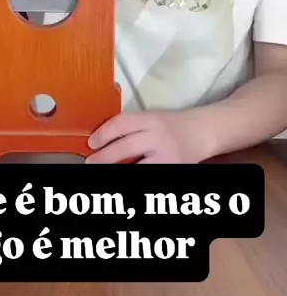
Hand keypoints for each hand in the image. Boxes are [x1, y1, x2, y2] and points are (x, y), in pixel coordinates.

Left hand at [86, 109, 213, 163]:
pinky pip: (148, 175)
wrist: (203, 132)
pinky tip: (126, 175)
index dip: (104, 133)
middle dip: (105, 156)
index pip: (123, 124)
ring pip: (137, 167)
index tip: (91, 143)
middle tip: (90, 162)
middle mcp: (159, 137)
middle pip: (127, 146)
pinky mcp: (173, 170)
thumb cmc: (172, 125)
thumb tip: (101, 141)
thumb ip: (130, 128)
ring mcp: (167, 156)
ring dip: (119, 171)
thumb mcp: (151, 118)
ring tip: (105, 172)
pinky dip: (135, 176)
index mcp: (151, 119)